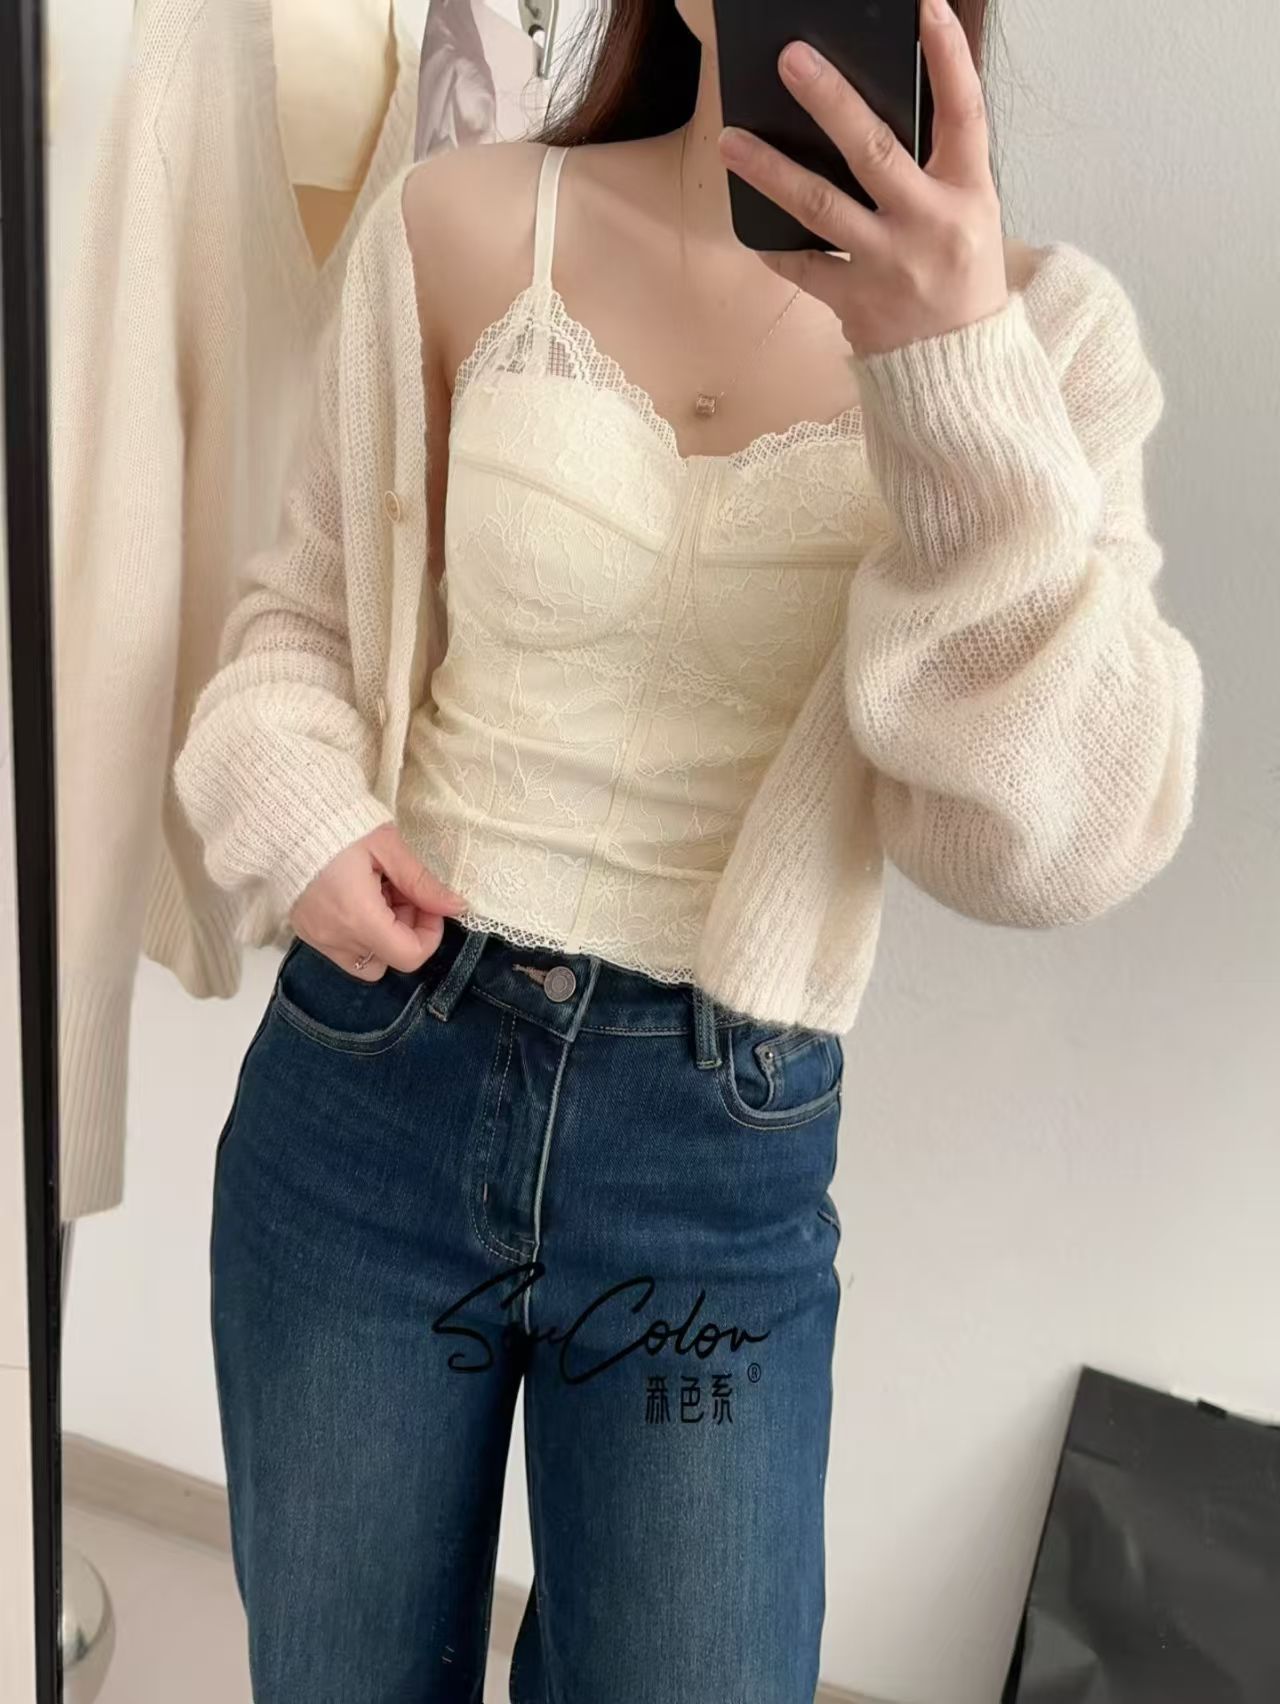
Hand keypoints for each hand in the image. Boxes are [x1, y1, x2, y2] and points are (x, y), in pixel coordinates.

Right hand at [289, 821, 468, 980]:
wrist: (287, 815)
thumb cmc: (339, 826)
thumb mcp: (388, 848)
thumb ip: (422, 883)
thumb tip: (456, 906)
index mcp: (358, 918)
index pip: (409, 956)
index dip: (429, 934)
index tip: (428, 904)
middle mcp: (335, 938)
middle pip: (389, 960)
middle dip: (406, 931)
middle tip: (402, 891)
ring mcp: (317, 938)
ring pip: (365, 960)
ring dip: (383, 936)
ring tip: (379, 894)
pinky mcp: (306, 931)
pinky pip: (342, 949)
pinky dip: (359, 932)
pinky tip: (358, 896)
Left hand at [716, 0, 1008, 359]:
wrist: (959, 368)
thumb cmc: (961, 279)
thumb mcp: (971, 215)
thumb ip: (934, 167)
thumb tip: (870, 112)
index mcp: (969, 193)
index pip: (964, 112)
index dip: (948, 57)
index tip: (925, 8)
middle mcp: (930, 224)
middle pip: (874, 151)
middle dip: (830, 102)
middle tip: (790, 60)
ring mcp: (889, 264)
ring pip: (821, 207)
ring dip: (771, 171)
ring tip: (731, 140)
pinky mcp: (855, 302)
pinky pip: (804, 267)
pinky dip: (775, 246)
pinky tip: (750, 226)